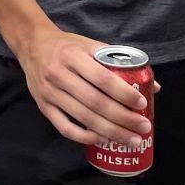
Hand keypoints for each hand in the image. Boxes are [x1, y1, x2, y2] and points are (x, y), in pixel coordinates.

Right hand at [17, 26, 153, 146]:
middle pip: (95, 102)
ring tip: (131, 140)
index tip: (142, 104)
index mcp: (73, 56)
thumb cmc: (67, 45)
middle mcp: (59, 75)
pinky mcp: (43, 107)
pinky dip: (84, 137)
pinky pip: (65, 127)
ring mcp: (50, 93)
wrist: (32, 44)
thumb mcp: (90, 45)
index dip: (123, 93)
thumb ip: (119, 63)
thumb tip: (152, 86)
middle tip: (143, 128)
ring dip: (110, 131)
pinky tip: (102, 139)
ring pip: (83, 118)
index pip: (102, 78)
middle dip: (122, 118)